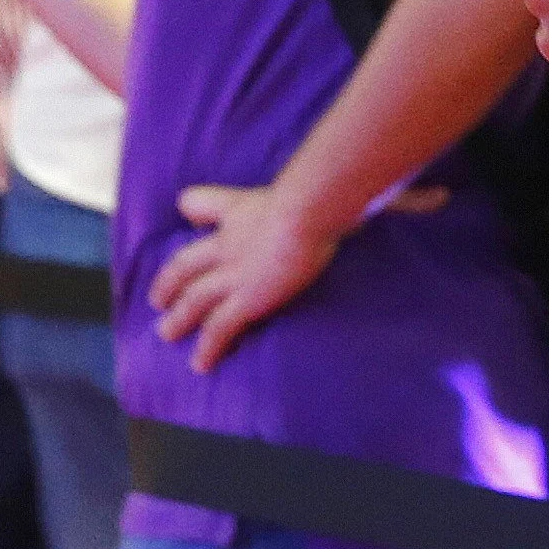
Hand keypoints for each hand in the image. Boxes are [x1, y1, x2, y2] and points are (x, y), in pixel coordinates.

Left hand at [147, 180, 358, 373]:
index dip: (194, 208)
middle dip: (170, 282)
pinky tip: (200, 365)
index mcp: (240, 211)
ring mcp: (233, 274)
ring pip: (195, 300)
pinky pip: (218, 328)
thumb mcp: (309, 183)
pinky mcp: (244, 300)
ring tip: (167, 334)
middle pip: (187, 263)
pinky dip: (207, 347)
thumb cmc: (316, 196)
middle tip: (157, 299)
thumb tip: (391, 187)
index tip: (185, 213)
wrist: (308, 212)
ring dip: (179, 319)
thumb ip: (321, 186)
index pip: (203, 202)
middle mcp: (228, 244)